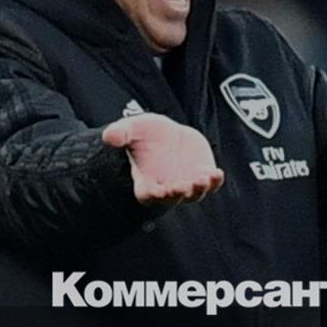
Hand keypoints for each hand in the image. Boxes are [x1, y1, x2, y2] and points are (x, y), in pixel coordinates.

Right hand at [102, 114, 224, 204]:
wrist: (168, 135)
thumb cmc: (146, 135)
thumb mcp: (132, 129)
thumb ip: (121, 134)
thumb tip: (108, 135)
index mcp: (147, 181)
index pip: (148, 195)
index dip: (153, 195)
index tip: (158, 191)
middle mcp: (167, 187)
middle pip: (173, 198)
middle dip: (178, 193)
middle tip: (182, 186)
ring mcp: (187, 183)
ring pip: (195, 194)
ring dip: (199, 188)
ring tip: (203, 178)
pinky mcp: (204, 176)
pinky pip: (212, 184)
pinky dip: (215, 181)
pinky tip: (217, 173)